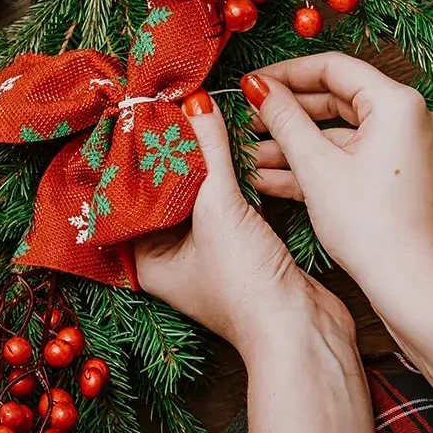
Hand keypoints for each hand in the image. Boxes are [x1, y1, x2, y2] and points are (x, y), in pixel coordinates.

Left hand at [134, 90, 355, 360]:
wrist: (303, 331)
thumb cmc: (246, 287)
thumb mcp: (218, 208)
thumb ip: (207, 150)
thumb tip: (195, 101)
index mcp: (147, 258)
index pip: (128, 197)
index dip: (134, 156)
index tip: (140, 115)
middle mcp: (171, 256)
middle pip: (164, 191)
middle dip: (171, 152)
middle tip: (170, 106)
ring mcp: (208, 252)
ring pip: (199, 193)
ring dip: (204, 160)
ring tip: (199, 116)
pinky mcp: (242, 247)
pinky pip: (228, 201)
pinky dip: (231, 176)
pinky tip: (233, 145)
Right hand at [241, 53, 432, 303]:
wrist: (414, 288)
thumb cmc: (372, 229)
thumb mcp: (316, 167)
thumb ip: (283, 118)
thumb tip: (258, 86)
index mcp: (399, 104)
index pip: (333, 67)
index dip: (285, 73)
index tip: (249, 83)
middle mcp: (412, 119)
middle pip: (337, 98)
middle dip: (286, 113)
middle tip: (245, 118)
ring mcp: (409, 149)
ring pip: (341, 132)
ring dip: (295, 143)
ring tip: (249, 153)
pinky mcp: (402, 176)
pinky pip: (354, 156)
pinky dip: (318, 163)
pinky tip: (272, 177)